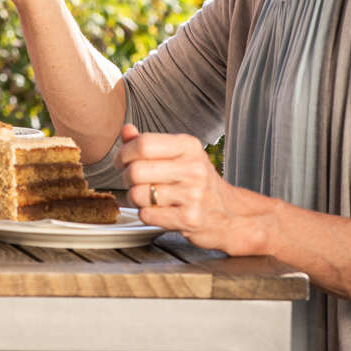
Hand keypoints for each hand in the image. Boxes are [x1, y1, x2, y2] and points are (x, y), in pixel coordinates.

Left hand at [118, 124, 268, 255]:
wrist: (229, 215)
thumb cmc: (198, 182)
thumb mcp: (179, 155)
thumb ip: (150, 143)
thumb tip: (126, 130)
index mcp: (189, 146)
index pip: (143, 144)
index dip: (124, 153)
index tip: (122, 160)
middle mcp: (194, 168)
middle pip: (136, 170)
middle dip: (125, 177)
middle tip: (132, 181)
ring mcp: (193, 195)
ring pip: (139, 194)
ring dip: (135, 198)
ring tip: (147, 196)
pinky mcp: (190, 219)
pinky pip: (147, 215)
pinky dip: (146, 214)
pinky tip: (158, 210)